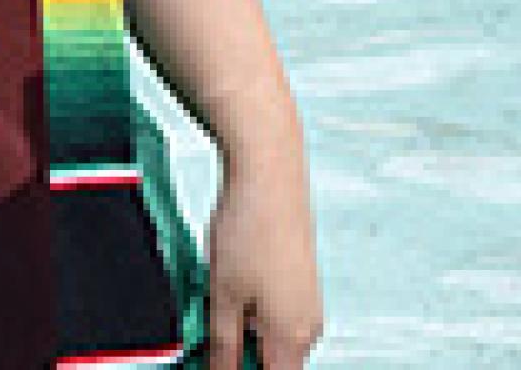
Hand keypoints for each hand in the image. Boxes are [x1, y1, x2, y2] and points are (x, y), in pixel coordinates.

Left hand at [204, 137, 323, 369]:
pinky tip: (234, 282)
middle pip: (274, 364)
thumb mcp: (222, 295)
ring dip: (247, 332)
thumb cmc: (248, 229)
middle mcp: (309, 326)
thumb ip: (221, 345)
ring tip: (219, 299)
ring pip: (275, 338)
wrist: (269, 171)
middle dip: (241, 355)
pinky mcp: (304, 280)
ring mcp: (309, 302)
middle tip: (210, 330)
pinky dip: (256, 310)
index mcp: (292, 339)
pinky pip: (280, 313)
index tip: (216, 361)